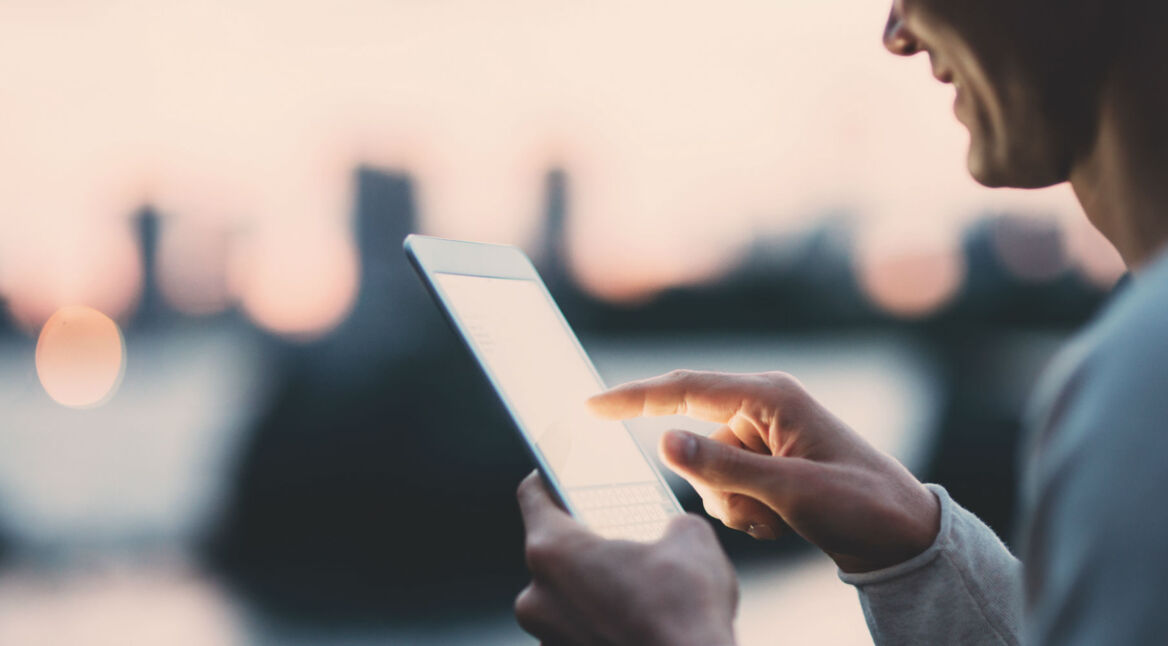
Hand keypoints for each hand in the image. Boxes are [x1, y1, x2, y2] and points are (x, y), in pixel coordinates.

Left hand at [515, 472, 737, 645]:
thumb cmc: (686, 614)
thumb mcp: (690, 539)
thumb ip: (668, 522)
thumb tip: (671, 531)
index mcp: (553, 551)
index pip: (533, 494)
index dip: (551, 477)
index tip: (565, 474)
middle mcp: (537, 597)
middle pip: (553, 551)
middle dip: (587, 541)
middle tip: (624, 536)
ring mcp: (547, 638)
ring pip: (566, 597)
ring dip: (594, 587)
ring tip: (641, 586)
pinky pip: (577, 631)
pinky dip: (601, 622)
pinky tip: (639, 620)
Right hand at [589, 370, 939, 573]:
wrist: (901, 537)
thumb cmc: (860, 503)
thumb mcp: (791, 490)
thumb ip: (722, 466)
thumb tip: (662, 441)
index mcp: (771, 397)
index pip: (685, 390)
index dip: (633, 397)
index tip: (590, 405)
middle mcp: (762, 409)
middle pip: (695, 438)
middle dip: (714, 480)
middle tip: (757, 507)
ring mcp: (763, 437)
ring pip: (706, 470)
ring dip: (731, 501)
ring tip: (778, 516)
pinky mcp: (765, 463)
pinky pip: (723, 485)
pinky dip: (742, 509)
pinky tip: (780, 520)